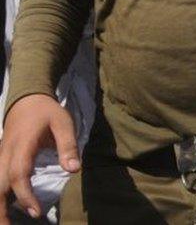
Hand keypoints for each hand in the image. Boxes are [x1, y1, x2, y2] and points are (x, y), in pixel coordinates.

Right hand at [0, 94, 79, 223]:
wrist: (26, 98)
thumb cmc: (47, 112)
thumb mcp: (63, 123)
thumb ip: (68, 146)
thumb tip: (74, 170)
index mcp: (22, 146)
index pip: (19, 175)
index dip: (25, 195)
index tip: (36, 212)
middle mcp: (5, 154)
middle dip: (0, 211)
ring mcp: (0, 158)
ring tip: (5, 224)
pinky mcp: (0, 161)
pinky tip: (6, 210)